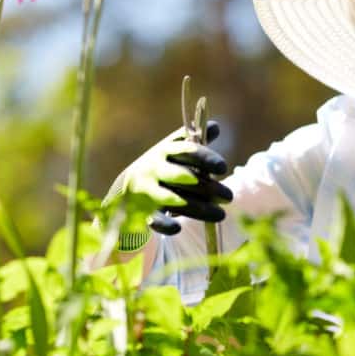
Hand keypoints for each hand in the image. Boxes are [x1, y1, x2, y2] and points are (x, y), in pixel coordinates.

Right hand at [105, 121, 232, 239]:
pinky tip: (178, 228)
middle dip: (208, 187)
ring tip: (220, 215)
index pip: (186, 151)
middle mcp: (154, 168)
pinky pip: (154, 219)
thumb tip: (215, 127)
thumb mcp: (171, 151)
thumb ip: (193, 141)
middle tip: (229, 196)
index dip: (204, 157)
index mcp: (164, 152)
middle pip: (183, 176)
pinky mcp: (142, 211)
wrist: (125, 191)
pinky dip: (165, 224)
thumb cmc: (158, 168)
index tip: (223, 167)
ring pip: (174, 200)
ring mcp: (146, 190)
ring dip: (199, 208)